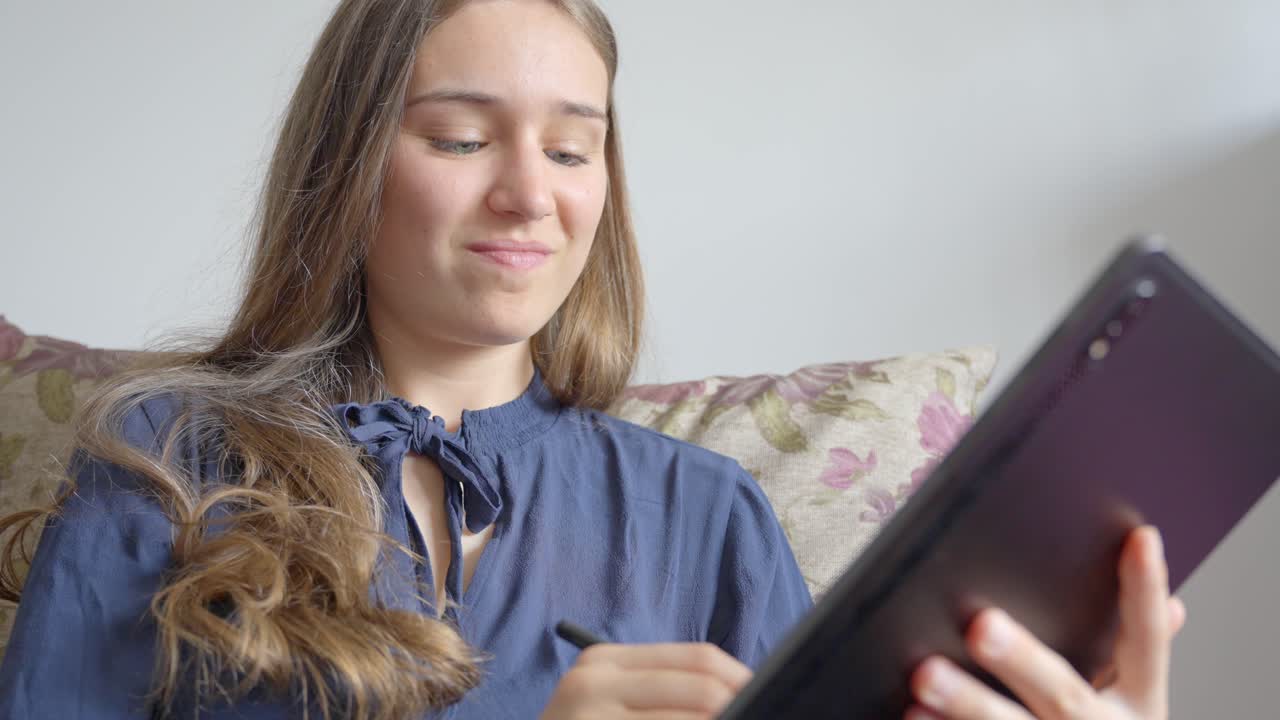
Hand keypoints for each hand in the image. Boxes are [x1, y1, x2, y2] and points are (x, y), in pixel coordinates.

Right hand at [539, 642, 751, 719]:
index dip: (740, 677)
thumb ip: (663, 692)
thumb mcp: (611, 703)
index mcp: (605, 660)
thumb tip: (741, 690)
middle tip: (763, 714)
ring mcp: (591, 718)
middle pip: (701, 688)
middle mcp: (594, 682)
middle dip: (739, 705)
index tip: (766, 694)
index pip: (697, 657)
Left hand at [907, 525, 1186, 719]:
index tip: (1140, 538)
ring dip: (967, 705)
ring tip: (922, 677)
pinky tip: (908, 717)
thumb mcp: (1135, 708)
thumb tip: (1175, 605)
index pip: (1148, 641)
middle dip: (1021, 659)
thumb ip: (1138, 657)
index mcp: (1141, 706)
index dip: (1146, 591)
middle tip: (981, 624)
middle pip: (1063, 693)